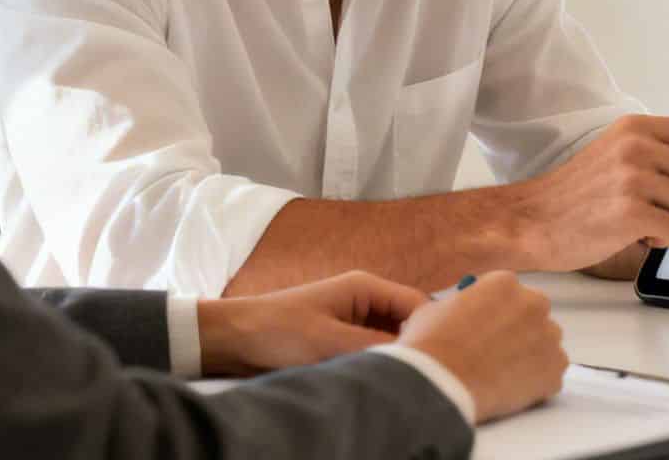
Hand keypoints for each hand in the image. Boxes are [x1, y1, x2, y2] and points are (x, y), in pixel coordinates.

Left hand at [195, 270, 426, 375]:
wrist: (233, 340)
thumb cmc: (277, 331)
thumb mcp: (329, 342)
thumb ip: (374, 349)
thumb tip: (414, 360)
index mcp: (365, 287)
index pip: (416, 305)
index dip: (429, 331)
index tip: (435, 360)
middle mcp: (364, 301)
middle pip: (406, 323)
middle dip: (413, 347)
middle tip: (419, 375)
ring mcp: (353, 321)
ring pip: (389, 341)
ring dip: (392, 359)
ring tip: (400, 381)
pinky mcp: (341, 341)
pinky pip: (371, 353)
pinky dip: (376, 366)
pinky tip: (379, 382)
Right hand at [399, 271, 566, 421]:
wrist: (440, 383)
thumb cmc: (430, 344)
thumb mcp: (435, 308)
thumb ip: (459, 303)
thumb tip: (459, 310)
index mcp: (505, 283)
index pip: (510, 294)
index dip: (497, 312)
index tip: (488, 328)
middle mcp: (534, 303)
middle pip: (534, 314)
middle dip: (520, 330)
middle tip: (497, 351)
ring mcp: (549, 337)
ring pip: (546, 343)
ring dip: (531, 354)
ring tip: (503, 373)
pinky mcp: (555, 369)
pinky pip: (551, 374)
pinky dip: (537, 382)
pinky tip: (512, 389)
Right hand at [511, 82, 668, 272]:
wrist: (531, 220)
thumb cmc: (582, 188)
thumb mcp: (627, 146)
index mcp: (639, 126)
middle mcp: (637, 146)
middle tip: (665, 207)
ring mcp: (632, 178)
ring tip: (643, 220)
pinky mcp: (629, 212)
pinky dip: (662, 241)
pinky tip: (635, 234)